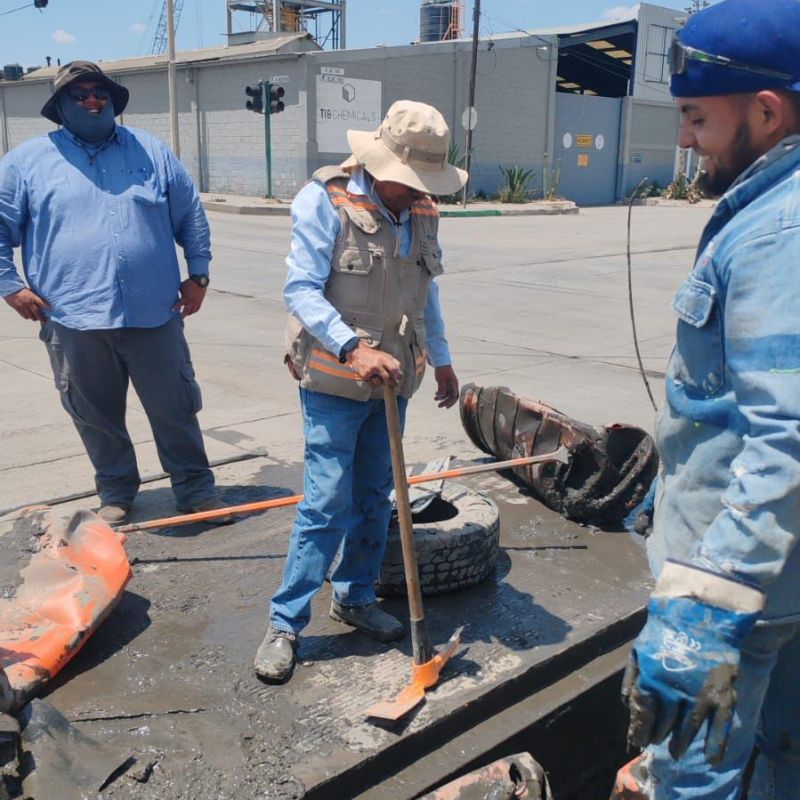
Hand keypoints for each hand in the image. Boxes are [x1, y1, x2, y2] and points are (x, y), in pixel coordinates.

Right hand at [4, 288, 49, 320]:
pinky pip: (25, 316)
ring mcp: (24, 307)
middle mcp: (29, 303)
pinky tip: (29, 316)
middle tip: (45, 320)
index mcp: (33, 297)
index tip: (52, 310)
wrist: (11, 290)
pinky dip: (28, 317)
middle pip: (38, 313)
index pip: (43, 304)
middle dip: (42, 318)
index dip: (48, 308)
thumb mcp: (31, 292)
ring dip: (35, 318)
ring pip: (31, 317)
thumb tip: (43, 301)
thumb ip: (36, 297)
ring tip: (37, 318)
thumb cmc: (21, 290)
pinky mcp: (19, 309)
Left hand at [172, 279, 205, 316]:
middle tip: (179, 318)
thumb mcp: (181, 287)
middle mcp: (191, 301)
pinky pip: (197, 309)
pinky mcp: (200, 302)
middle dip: (182, 315)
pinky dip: (193, 311)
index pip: (179, 304)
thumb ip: (177, 291)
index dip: (175, 308)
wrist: (199, 281)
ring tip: (185, 315)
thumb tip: (170, 292)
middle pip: (186, 311)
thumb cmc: (189, 283)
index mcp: (186, 297)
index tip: (171, 310)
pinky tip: (191, 312)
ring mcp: (196, 302)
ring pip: (192, 311)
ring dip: (188, 314)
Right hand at [347, 342, 401, 387]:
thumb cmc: (373, 355)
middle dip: (391, 382)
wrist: (357, 353)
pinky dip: (373, 383)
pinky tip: (372, 378)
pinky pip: (372, 384)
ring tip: (379, 378)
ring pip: (380, 383)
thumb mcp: (384, 355)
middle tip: (392, 383)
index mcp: (384, 358)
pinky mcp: (364, 375)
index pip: (394, 369)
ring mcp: (370, 370)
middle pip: (388, 378)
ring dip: (381, 383)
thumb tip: (400, 373)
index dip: (398, 375)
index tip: (398, 378)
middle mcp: (377, 364)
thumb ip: (393, 362)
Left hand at [433, 364, 458, 407]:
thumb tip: (442, 396)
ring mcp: (450, 384)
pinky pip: (445, 390)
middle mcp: (453, 385)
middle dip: (445, 402)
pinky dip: (440, 393)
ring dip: (441, 398)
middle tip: (438, 406)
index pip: (454, 396)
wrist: (440, 362)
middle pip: (451, 397)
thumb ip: (442, 388)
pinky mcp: (446, 383)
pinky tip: (435, 394)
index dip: (450, 403)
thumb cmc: (441, 370)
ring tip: (434, 399)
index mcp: (454, 384)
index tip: (445, 407)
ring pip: (447, 394)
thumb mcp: (441, 380)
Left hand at [622, 561, 762, 765]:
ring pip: (687, 730)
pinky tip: (710, 758)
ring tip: (673, 751)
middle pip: (662, 725)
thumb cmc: (664, 628)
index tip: (634, 740)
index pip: (642, 716)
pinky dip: (715, 745)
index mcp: (651, 680)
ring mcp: (699, 696)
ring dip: (678, 743)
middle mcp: (673, 693)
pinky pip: (719, 728)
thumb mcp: (639, 649)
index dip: (638, 731)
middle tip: (652, 742)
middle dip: (655, 735)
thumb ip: (631, 678)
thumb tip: (626, 704)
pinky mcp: (722, 695)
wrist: (699, 611)